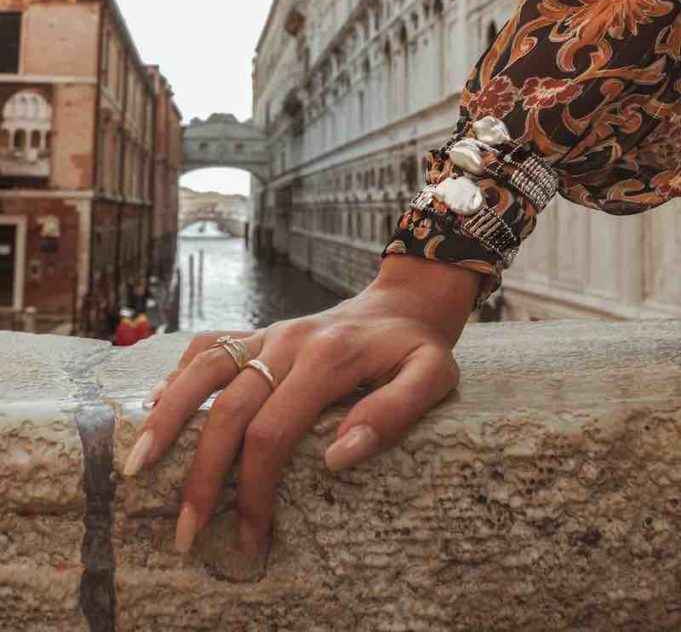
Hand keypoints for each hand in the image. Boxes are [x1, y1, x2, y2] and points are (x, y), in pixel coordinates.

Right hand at [121, 255, 479, 560]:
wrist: (402, 301)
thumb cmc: (417, 348)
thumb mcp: (432, 377)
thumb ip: (394, 411)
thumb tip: (338, 457)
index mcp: (327, 358)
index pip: (273, 431)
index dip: (255, 488)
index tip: (250, 537)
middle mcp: (288, 342)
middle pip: (228, 410)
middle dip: (203, 476)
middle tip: (187, 533)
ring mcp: (269, 334)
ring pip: (204, 369)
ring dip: (167, 417)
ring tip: (138, 465)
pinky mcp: (260, 333)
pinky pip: (210, 344)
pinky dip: (179, 374)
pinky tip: (156, 407)